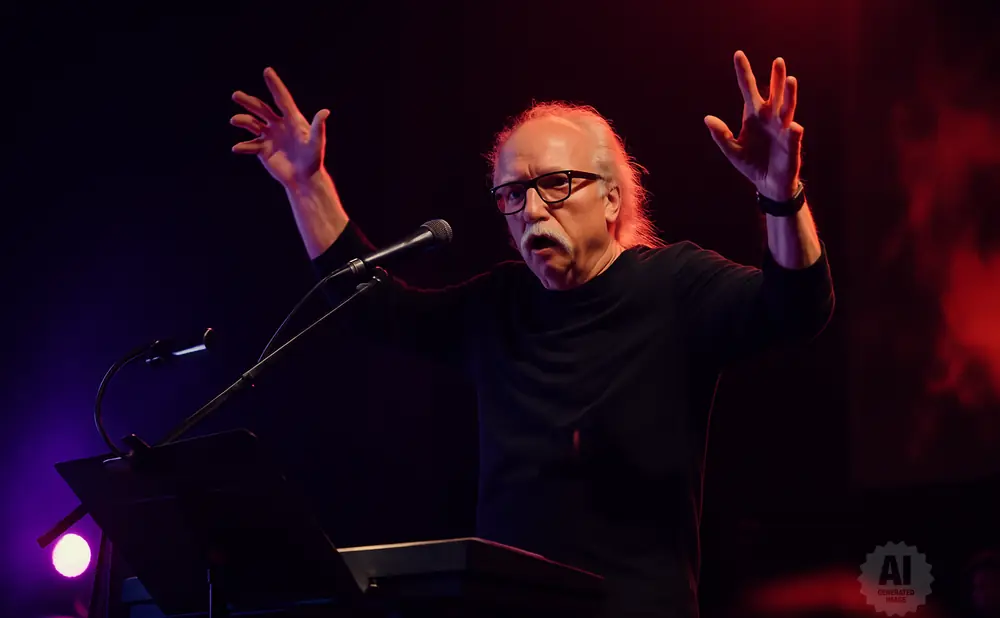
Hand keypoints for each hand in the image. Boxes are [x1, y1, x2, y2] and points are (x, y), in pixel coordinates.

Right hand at [230, 68, 329, 187]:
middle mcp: (279, 125)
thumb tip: (325, 111)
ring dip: (243, 121)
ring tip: (234, 120)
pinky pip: (250, 145)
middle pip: (262, 109)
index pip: (282, 99)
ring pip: (252, 124)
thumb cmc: (313, 160)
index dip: (275, 85)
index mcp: (292, 120)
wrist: (304, 179)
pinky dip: (243, 146)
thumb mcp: (316, 143)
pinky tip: (237, 148)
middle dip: (249, 102)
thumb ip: (318, 128)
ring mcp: (269, 136)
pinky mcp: (263, 149)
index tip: (267, 71)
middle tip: (235, 95)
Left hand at [704, 51, 802, 201]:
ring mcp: (783, 130)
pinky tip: (792, 126)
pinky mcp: (792, 146)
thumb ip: (721, 135)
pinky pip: (792, 138)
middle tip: (777, 61)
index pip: (748, 89)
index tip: (738, 54)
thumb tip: (707, 118)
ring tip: (790, 80)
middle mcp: (770, 118)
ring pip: (787, 109)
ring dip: (789, 95)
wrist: (768, 184)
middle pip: (774, 94)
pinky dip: (792, 133)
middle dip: (776, 78)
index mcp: (754, 116)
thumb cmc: (751, 163)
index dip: (743, 73)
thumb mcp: (732, 150)